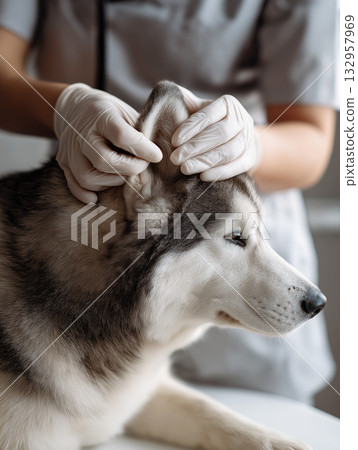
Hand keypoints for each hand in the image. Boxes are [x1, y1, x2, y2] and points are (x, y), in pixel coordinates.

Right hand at [54, 83, 161, 202]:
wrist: (74, 106)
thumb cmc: (108, 111)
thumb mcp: (125, 112)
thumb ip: (139, 131)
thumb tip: (159, 155)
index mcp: (100, 115)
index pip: (122, 136)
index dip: (143, 149)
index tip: (157, 156)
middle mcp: (82, 133)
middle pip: (104, 161)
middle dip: (130, 168)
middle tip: (143, 166)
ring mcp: (70, 149)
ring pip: (89, 178)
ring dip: (112, 182)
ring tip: (123, 174)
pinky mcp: (63, 162)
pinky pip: (74, 184)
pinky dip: (86, 194)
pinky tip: (97, 196)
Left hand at [171, 86, 259, 181]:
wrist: (235, 139)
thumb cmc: (209, 123)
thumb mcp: (198, 108)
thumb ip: (184, 102)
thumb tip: (165, 93)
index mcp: (228, 104)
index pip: (209, 115)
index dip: (191, 128)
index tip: (174, 141)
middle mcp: (241, 119)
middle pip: (220, 134)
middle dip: (195, 147)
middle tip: (175, 158)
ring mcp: (248, 139)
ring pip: (228, 151)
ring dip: (205, 161)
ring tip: (185, 168)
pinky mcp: (251, 158)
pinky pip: (237, 166)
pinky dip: (220, 172)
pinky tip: (203, 176)